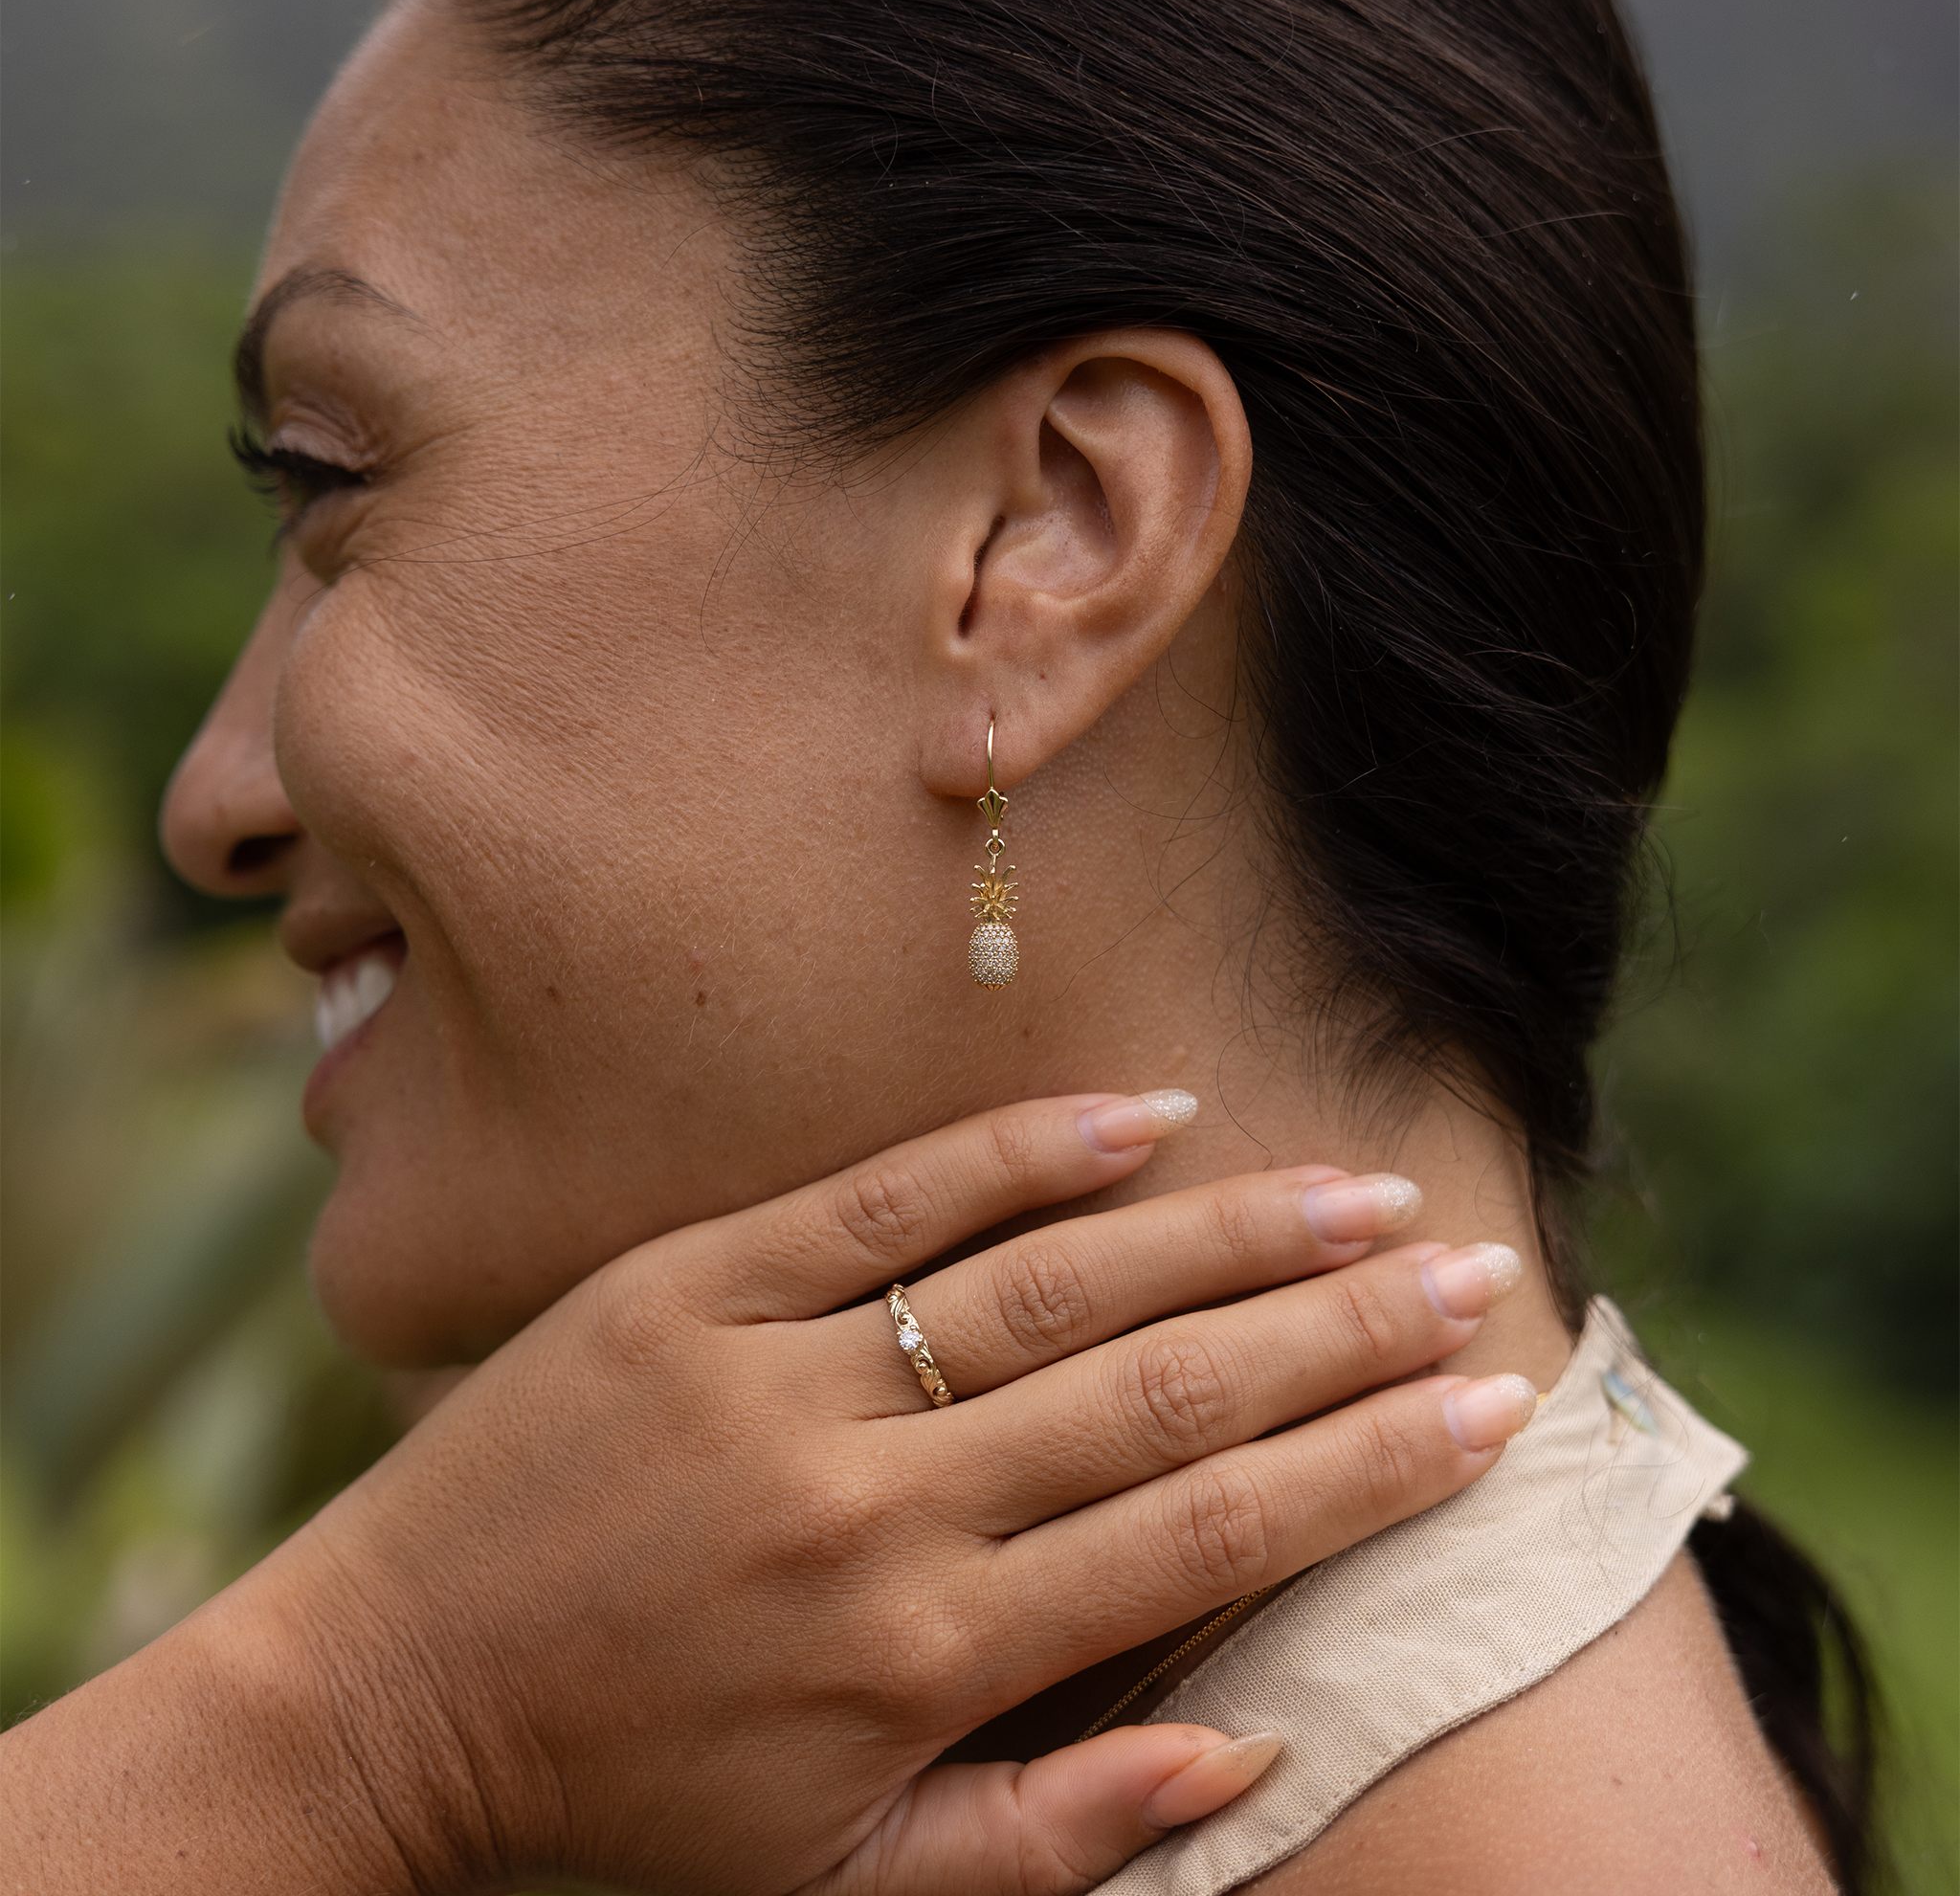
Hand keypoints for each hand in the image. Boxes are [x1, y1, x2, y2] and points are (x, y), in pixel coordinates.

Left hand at [3, 1094, 1532, 1895]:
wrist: (374, 1705)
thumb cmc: (623, 1812)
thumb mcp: (843, 1882)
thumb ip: (1054, 1828)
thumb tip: (1255, 1740)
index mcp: (926, 1655)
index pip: (1201, 1536)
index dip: (1362, 1468)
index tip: (1486, 1409)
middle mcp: (874, 1504)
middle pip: (1159, 1393)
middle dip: (1338, 1330)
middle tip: (1471, 1268)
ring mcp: (775, 1377)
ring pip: (1048, 1283)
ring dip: (1224, 1231)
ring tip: (1358, 1189)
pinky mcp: (686, 1287)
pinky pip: (882, 1202)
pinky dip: (1019, 1151)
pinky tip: (1142, 1112)